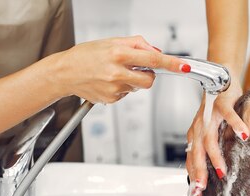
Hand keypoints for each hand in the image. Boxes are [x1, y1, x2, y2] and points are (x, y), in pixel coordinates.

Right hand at [53, 35, 187, 103]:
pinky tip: (107, 82)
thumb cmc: (85, 55)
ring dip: (131, 80)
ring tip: (112, 73)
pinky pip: (126, 94)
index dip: (171, 63)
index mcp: (118, 54)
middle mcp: (117, 73)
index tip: (183, 66)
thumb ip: (136, 44)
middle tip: (136, 68)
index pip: (153, 59)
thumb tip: (156, 51)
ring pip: (137, 87)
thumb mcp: (111, 42)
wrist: (65, 73)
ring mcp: (114, 89)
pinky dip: (121, 88)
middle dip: (148, 75)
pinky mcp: (111, 100)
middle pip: (149, 80)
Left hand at [185, 80, 249, 195]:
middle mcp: (199, 126)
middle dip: (199, 173)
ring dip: (215, 157)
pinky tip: (244, 135)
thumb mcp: (209, 131)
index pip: (192, 160)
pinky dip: (236, 125)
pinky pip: (229, 115)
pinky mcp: (222, 103)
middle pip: (197, 153)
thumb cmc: (216, 109)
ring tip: (222, 172)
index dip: (193, 177)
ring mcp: (210, 115)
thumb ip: (208, 149)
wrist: (220, 79)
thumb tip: (211, 172)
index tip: (195, 195)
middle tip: (202, 189)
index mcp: (195, 135)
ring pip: (209, 139)